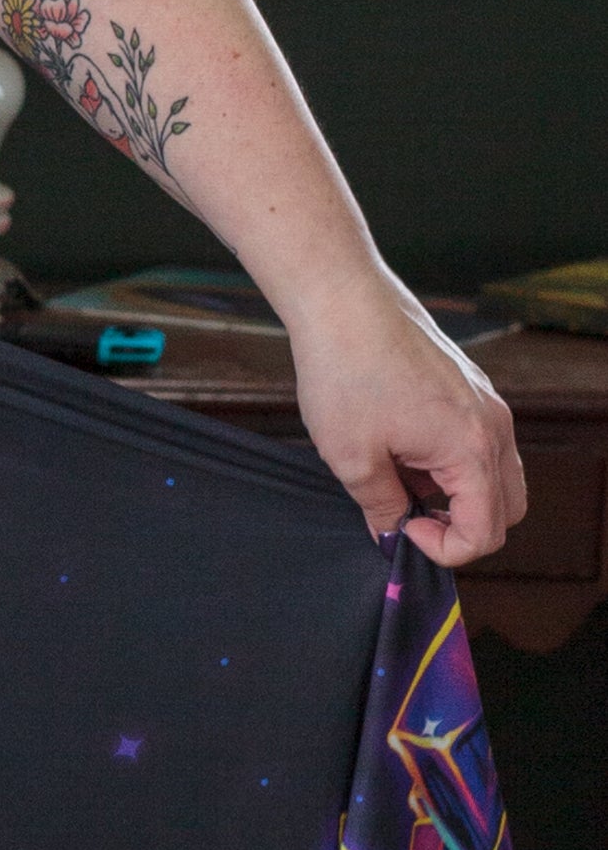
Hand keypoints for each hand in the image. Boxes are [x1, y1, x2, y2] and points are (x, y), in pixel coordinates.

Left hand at [284, 268, 527, 567]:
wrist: (343, 299)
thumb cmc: (345, 371)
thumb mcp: (351, 457)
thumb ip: (380, 507)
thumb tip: (390, 532)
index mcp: (473, 448)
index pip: (486, 533)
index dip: (443, 550)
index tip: (401, 529)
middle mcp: (494, 425)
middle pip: (506, 510)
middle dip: (461, 527)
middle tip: (407, 515)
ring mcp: (486, 403)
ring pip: (496, 476)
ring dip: (456, 495)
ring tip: (399, 479)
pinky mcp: (470, 388)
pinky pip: (479, 444)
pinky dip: (451, 463)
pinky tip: (400, 448)